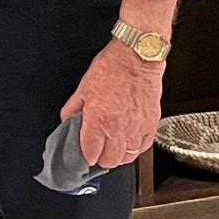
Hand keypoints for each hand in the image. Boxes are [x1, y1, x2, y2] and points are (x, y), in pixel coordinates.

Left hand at [61, 41, 164, 168]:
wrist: (137, 57)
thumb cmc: (112, 68)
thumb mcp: (83, 88)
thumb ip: (73, 109)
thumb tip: (68, 121)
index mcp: (98, 121)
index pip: (90, 155)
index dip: (85, 156)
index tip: (84, 152)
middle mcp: (117, 129)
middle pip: (108, 162)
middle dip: (100, 158)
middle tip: (98, 150)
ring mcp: (136, 129)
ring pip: (127, 158)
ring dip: (118, 156)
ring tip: (113, 146)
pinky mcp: (150, 125)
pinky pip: (143, 148)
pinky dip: (135, 148)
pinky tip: (129, 141)